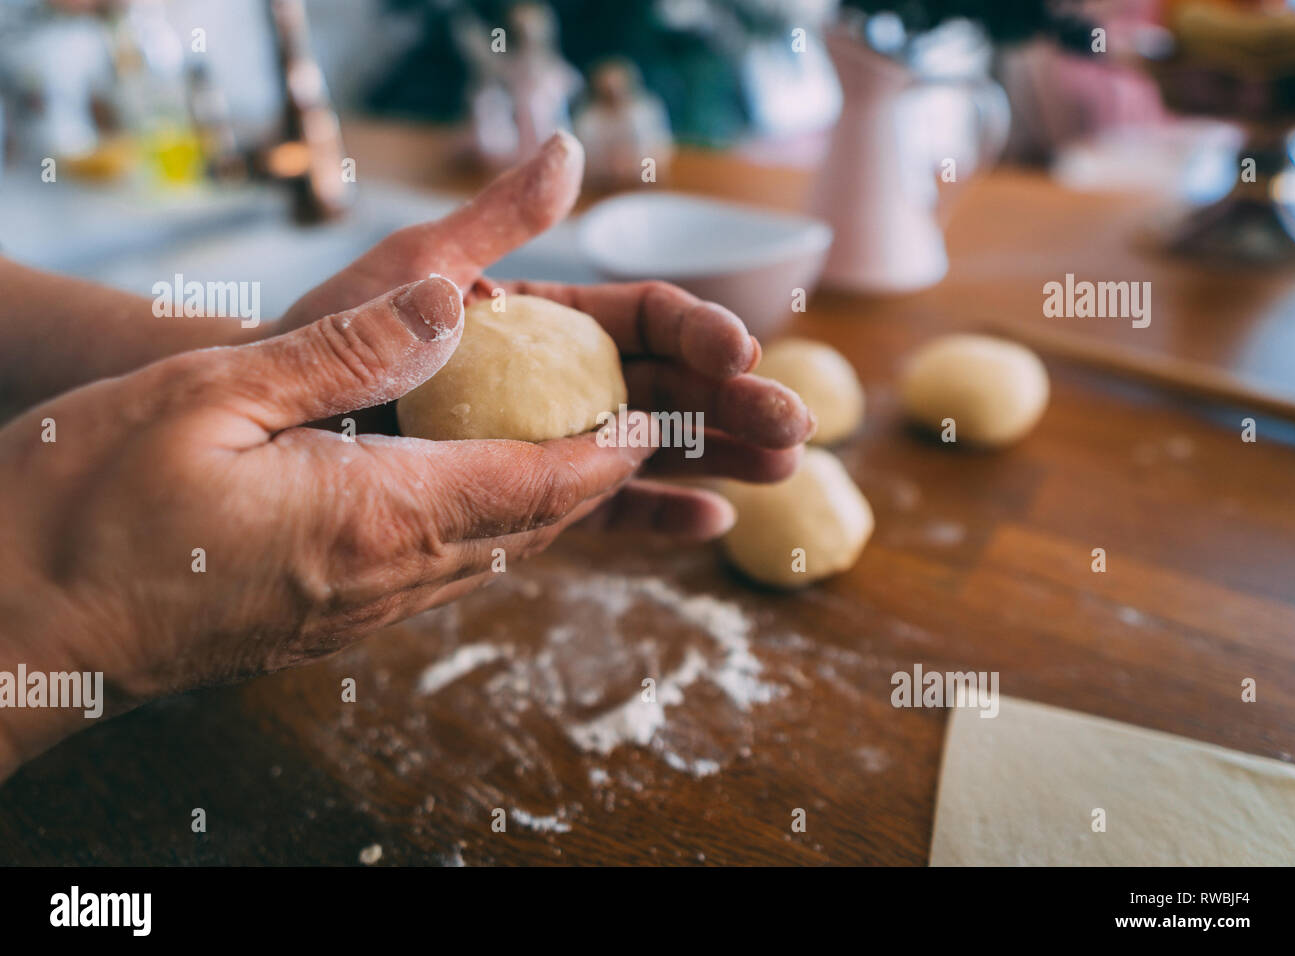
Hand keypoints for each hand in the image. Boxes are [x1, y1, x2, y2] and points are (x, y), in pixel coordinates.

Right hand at [0, 275, 655, 775]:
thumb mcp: (210, 395)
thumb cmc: (83, 508)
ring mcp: (350, 615)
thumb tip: (452, 309)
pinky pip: (432, 576)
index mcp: (370, 518)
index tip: (653, 422)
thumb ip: (344, 353)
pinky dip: (479, 532)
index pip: (530, 486)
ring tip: (579, 460)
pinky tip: (471, 500)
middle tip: (643, 435)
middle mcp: (379, 581)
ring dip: (541, 510)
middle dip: (594, 483)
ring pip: (484, 558)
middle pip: (523, 529)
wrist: (11, 631)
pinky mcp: (318, 626)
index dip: (604, 455)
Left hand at [278, 132, 813, 537]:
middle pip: (669, 387)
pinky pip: (600, 509)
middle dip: (734, 405)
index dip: (699, 333)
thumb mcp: (418, 267)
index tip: (740, 351)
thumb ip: (498, 219)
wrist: (275, 423)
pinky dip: (655, 515)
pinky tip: (712, 524)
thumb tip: (570, 151)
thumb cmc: (333, 335)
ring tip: (783, 470)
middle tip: (797, 426)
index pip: (644, 321)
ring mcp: (550, 441)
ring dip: (719, 457)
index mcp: (546, 320)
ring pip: (652, 448)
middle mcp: (560, 380)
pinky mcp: (530, 497)